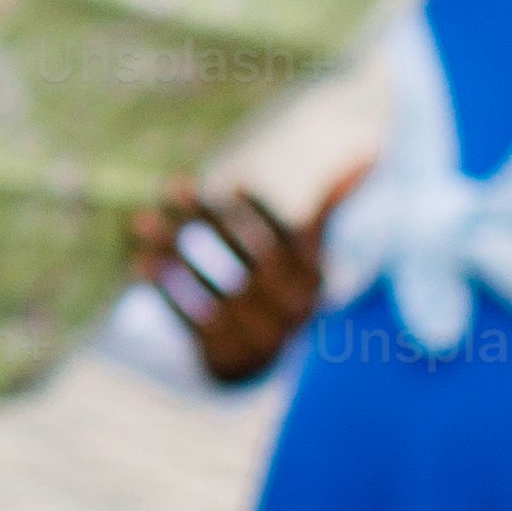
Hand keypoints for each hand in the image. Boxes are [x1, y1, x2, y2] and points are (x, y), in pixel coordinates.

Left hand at [128, 166, 362, 388]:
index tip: (232, 184)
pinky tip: (140, 263)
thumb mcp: (307, 248)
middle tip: (172, 185)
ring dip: (175, 253)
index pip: (287, 242)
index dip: (259, 213)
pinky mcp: (226, 357)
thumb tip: (371, 153)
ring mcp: (259, 338)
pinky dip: (166, 292)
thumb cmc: (282, 283)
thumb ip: (331, 204)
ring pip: (214, 291)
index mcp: (315, 282)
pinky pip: (193, 322)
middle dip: (208, 220)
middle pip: (247, 262)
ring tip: (142, 221)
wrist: (261, 357)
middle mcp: (292, 313)